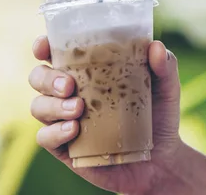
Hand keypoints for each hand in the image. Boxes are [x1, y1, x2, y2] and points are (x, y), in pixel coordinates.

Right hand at [29, 36, 182, 194]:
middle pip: (38, 76)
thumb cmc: (159, 115)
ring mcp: (64, 119)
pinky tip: (74, 130)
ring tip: (78, 108)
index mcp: (87, 70)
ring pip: (38, 106)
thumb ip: (165, 65)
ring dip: (52, 105)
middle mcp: (70, 92)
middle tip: (69, 84)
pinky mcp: (65, 147)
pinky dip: (55, 132)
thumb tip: (155, 46)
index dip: (43, 45)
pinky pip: (45, 137)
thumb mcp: (167, 87)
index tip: (44, 46)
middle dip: (47, 78)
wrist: (161, 160)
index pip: (55, 52)